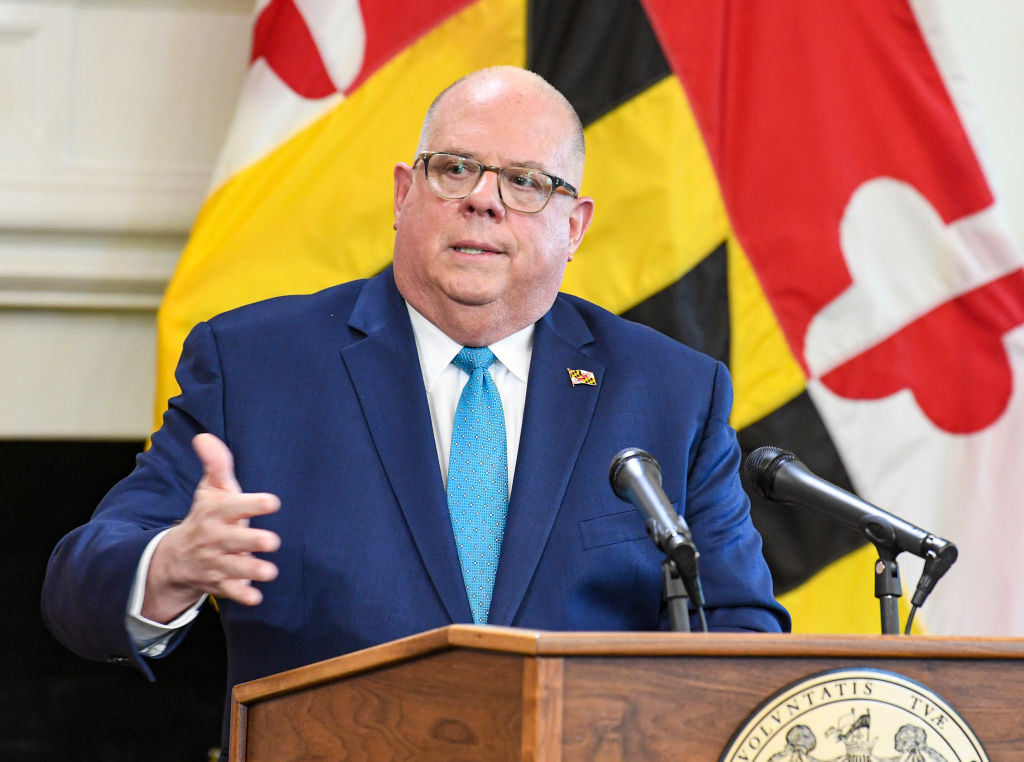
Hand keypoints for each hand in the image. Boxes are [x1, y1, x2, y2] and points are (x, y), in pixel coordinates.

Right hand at [141, 433, 280, 622]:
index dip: (252, 504)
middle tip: (272, 541)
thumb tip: (204, 436)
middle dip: (251, 541)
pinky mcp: (219, 583)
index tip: (273, 502)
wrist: (177, 558)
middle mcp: (215, 538)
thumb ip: (216, 464)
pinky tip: (256, 597)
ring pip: (234, 568)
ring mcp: (216, 562)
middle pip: (233, 540)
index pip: (233, 506)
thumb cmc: (207, 517)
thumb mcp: (211, 490)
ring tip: (270, 571)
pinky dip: (241, 596)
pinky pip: (229, 592)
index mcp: (216, 513)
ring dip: (251, 570)